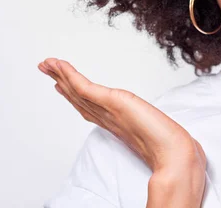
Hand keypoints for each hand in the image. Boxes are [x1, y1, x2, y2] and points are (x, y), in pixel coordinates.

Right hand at [37, 58, 205, 173]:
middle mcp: (109, 119)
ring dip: (61, 77)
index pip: (91, 108)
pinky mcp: (112, 102)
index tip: (63, 85)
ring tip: (47, 65)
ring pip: (78, 92)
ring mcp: (108, 112)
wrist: (173, 154)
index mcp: (118, 125)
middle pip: (79, 99)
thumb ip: (152, 133)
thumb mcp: (157, 135)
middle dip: (63, 83)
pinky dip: (71, 76)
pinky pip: (86, 87)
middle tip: (47, 69)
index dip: (75, 96)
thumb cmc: (170, 150)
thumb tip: (161, 139)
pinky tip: (61, 67)